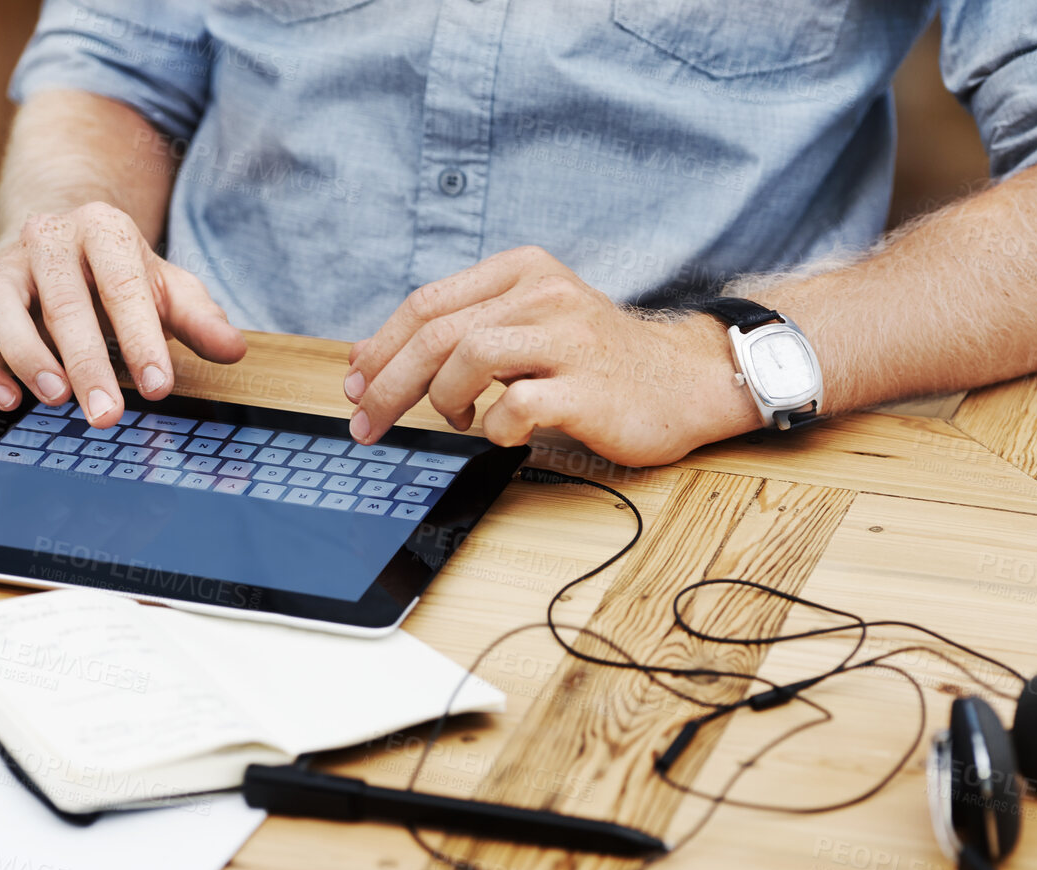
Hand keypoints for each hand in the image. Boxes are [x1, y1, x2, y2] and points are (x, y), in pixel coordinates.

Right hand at [0, 201, 247, 427]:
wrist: (64, 240)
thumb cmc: (121, 274)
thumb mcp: (168, 287)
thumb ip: (199, 318)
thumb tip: (232, 350)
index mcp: (103, 230)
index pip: (123, 285)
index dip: (141, 338)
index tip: (160, 386)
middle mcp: (47, 240)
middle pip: (63, 301)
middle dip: (87, 363)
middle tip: (107, 415)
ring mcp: (3, 269)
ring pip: (0, 306)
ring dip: (25, 356)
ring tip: (56, 398)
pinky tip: (7, 399)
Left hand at [343, 246, 760, 466]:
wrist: (683, 380)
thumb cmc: (597, 360)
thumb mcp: (532, 321)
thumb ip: (466, 328)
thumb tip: (373, 358)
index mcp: (521, 270)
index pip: (426, 303)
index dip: (380, 348)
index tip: (353, 384)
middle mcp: (543, 294)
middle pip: (436, 332)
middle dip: (387, 383)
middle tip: (365, 423)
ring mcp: (567, 338)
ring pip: (467, 356)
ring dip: (443, 400)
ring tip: (456, 419)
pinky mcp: (586, 386)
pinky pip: (516, 404)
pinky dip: (494, 426)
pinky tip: (501, 432)